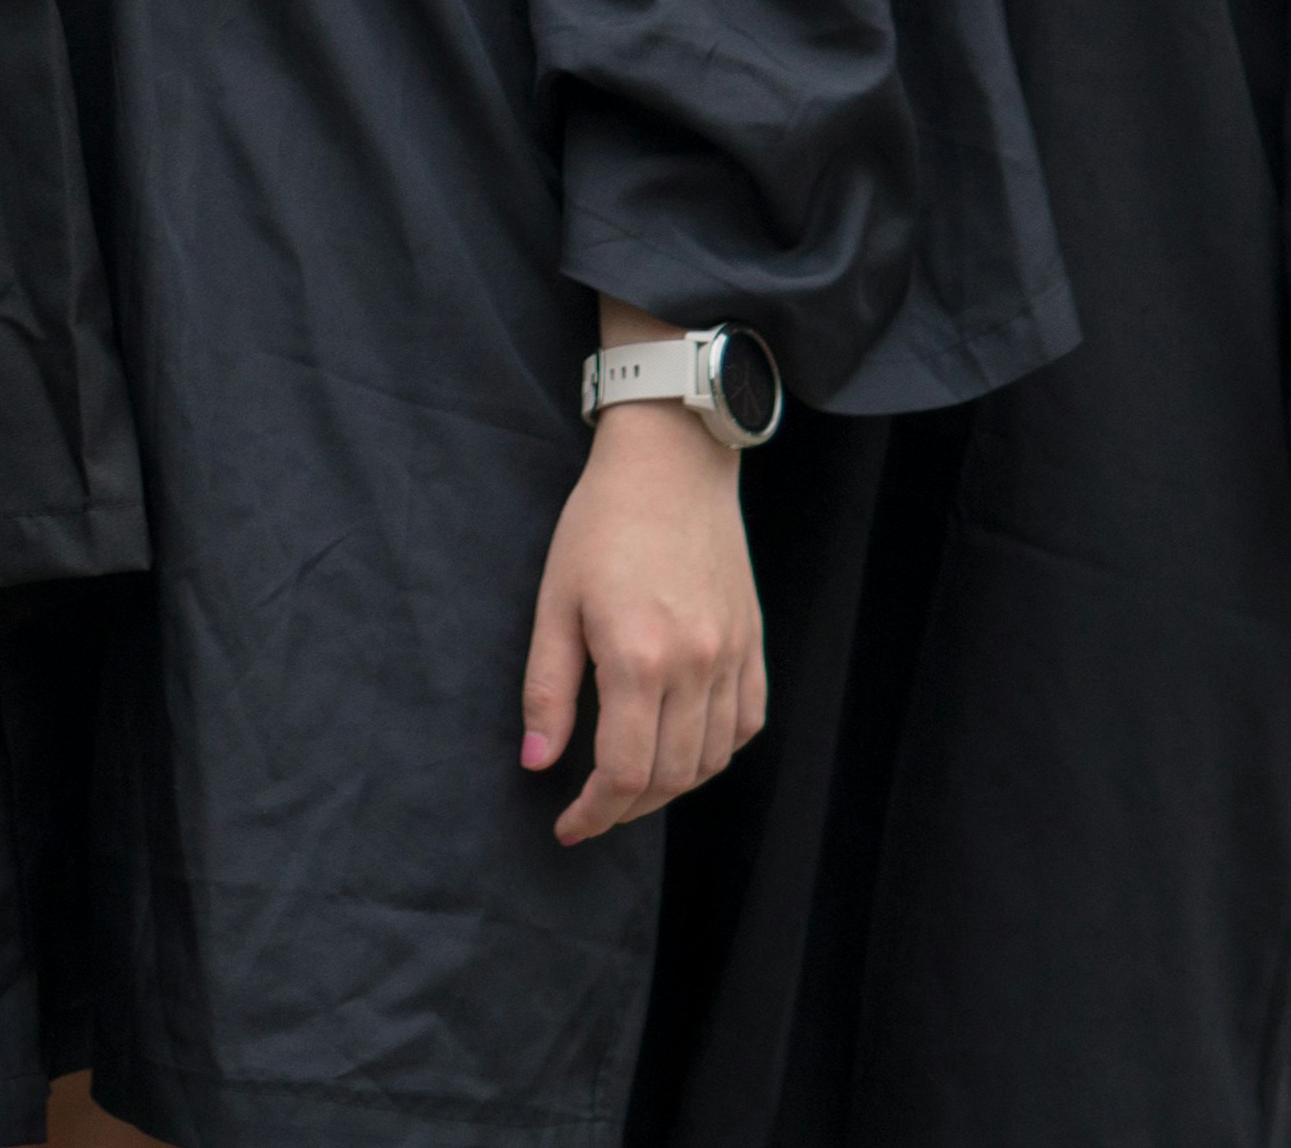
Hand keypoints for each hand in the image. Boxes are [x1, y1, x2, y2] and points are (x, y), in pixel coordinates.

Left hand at [522, 367, 760, 846]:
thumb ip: (547, 688)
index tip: (567, 826)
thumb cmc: (601, 524)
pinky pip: (746, 724)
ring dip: (669, 786)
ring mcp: (732, 656)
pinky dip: (715, 751)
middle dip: (625, 808)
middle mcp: (695, 665)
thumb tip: (537, 763)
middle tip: (590, 810)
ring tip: (629, 783)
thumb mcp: (554, 600)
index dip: (594, 813)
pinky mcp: (753, 643)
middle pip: (669, 777)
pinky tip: (682, 746)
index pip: (624, 772)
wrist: (672, 464)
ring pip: (711, 759)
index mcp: (637, 657)